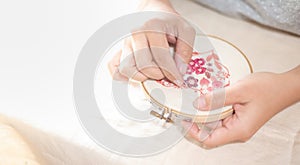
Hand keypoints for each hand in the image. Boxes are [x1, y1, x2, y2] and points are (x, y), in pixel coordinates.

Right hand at [108, 0, 195, 85]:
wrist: (152, 12)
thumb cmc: (168, 22)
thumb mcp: (185, 31)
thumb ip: (185, 50)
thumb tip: (179, 70)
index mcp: (152, 27)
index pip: (161, 57)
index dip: (171, 73)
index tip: (178, 80)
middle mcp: (135, 35)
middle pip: (143, 66)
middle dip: (157, 75)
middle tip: (165, 74)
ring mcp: (125, 43)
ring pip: (127, 70)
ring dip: (141, 77)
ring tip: (152, 73)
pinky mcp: (119, 51)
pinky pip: (115, 70)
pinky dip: (125, 77)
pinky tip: (138, 73)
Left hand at [182, 66, 299, 148]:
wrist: (283, 86)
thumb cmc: (268, 89)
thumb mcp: (240, 90)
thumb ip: (217, 98)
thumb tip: (197, 104)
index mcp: (238, 129)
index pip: (209, 139)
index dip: (194, 132)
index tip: (184, 119)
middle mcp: (237, 130)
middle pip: (209, 131)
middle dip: (196, 120)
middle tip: (186, 106)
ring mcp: (237, 124)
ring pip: (214, 123)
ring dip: (204, 112)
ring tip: (196, 99)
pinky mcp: (237, 117)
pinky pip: (220, 115)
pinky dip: (212, 108)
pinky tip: (208, 97)